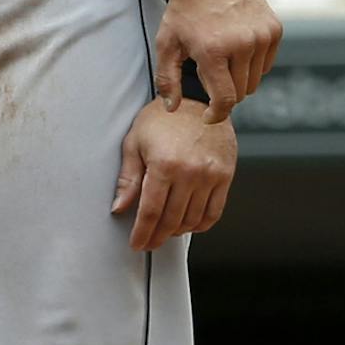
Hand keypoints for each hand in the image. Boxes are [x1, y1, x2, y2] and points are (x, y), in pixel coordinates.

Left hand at [113, 96, 237, 250]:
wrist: (197, 99)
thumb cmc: (159, 119)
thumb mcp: (135, 142)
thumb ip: (128, 178)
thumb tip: (119, 208)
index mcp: (163, 165)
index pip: (150, 211)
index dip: (142, 232)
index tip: (136, 245)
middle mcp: (189, 174)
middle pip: (171, 219)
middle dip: (157, 236)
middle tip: (148, 244)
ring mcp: (210, 176)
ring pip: (193, 219)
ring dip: (177, 232)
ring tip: (164, 233)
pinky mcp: (226, 176)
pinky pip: (214, 212)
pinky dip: (200, 224)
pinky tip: (188, 225)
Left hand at [154, 0, 280, 120]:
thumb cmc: (184, 9)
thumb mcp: (167, 41)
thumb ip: (168, 78)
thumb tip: (172, 108)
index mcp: (213, 51)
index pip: (225, 99)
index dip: (217, 113)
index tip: (210, 116)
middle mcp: (242, 45)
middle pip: (241, 92)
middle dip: (224, 90)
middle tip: (208, 72)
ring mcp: (262, 37)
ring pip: (255, 79)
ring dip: (239, 77)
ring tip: (221, 58)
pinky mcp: (275, 30)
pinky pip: (266, 63)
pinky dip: (253, 64)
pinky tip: (236, 48)